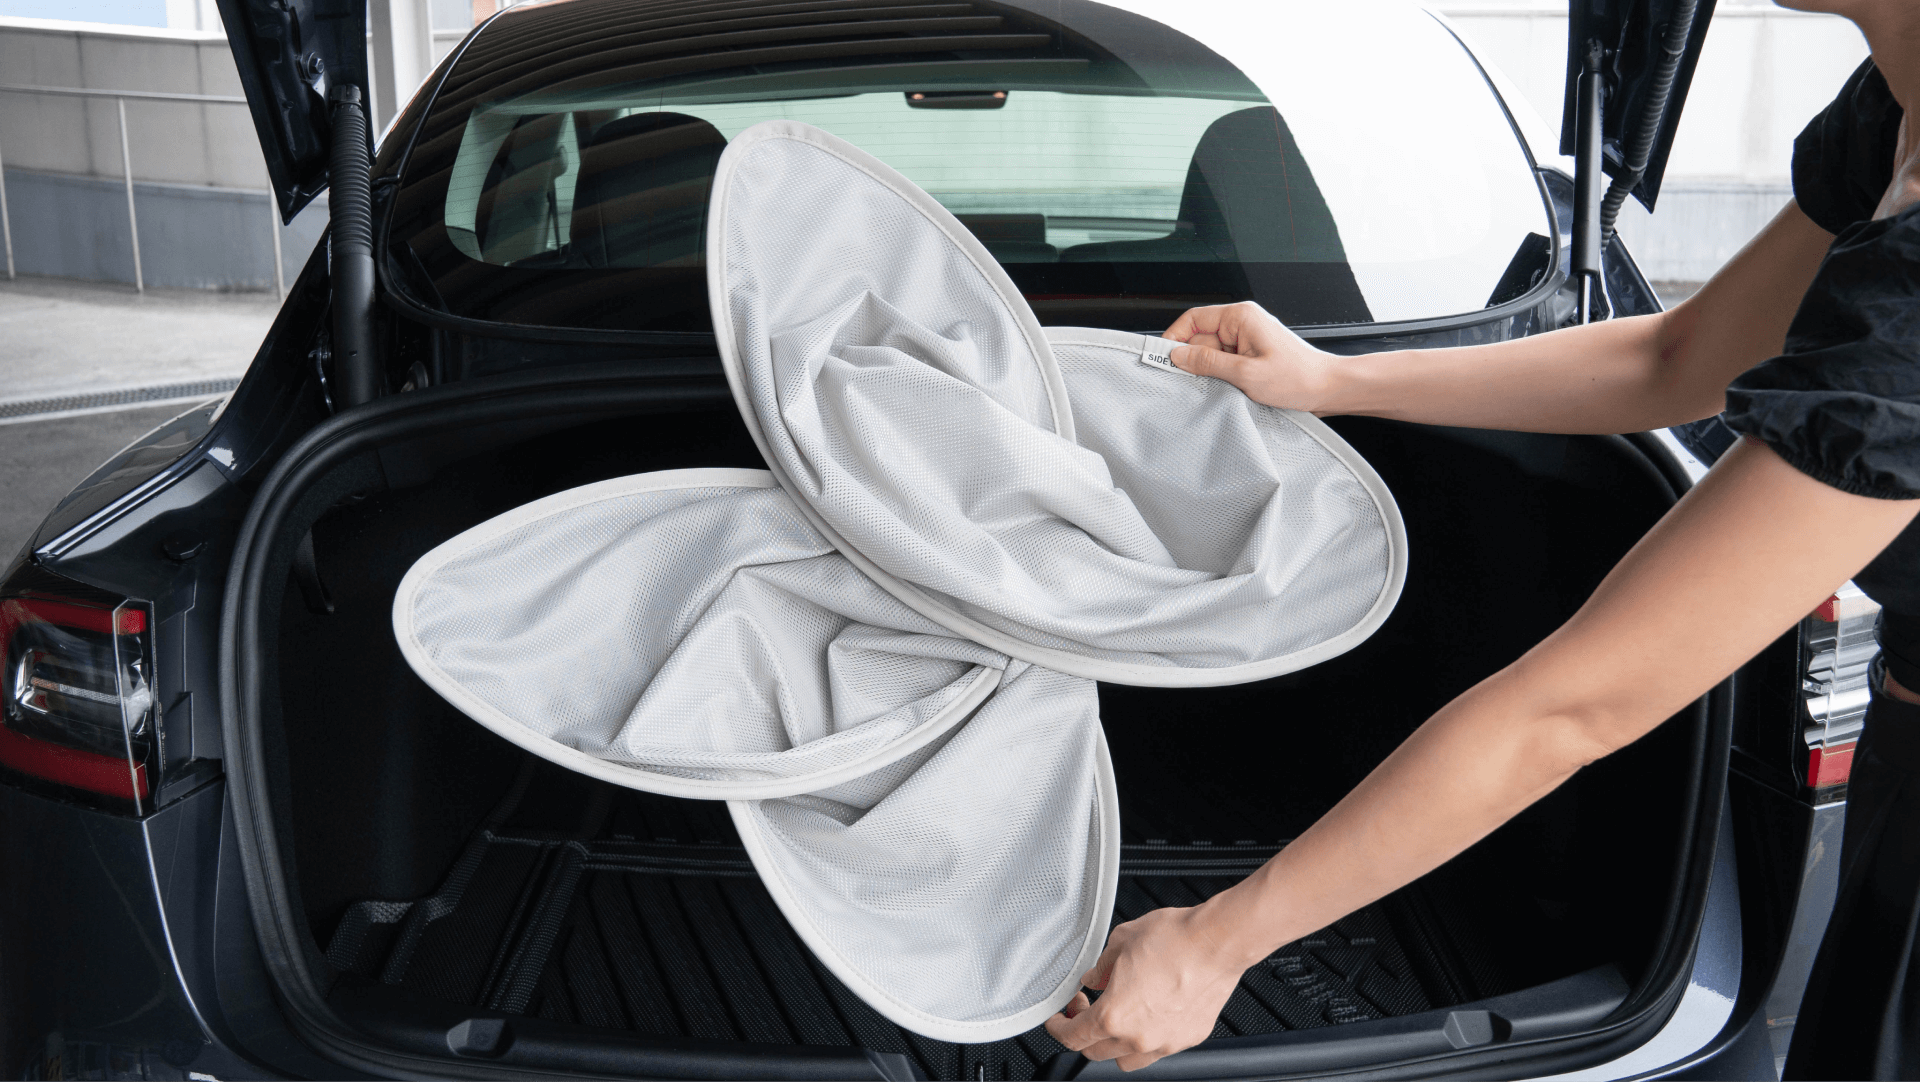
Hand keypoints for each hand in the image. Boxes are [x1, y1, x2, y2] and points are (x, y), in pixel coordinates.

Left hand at [1043, 906, 1248, 1071]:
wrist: (1217, 942)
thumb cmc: (1174, 938)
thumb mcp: (1120, 941)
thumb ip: (1100, 966)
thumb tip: (1094, 978)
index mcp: (1113, 1015)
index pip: (1073, 1037)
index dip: (1058, 1028)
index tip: (1058, 1020)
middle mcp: (1137, 1037)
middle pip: (1095, 1052)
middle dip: (1083, 1032)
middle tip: (1086, 1007)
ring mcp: (1164, 1043)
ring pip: (1125, 1060)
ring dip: (1113, 1043)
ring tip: (1116, 1018)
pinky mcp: (1187, 1039)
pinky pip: (1157, 1051)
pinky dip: (1145, 1040)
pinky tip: (1147, 1016)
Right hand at [1162, 301, 1338, 412]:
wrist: (1329, 389)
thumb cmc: (1299, 378)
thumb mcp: (1246, 374)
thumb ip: (1208, 364)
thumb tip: (1177, 356)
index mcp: (1240, 317)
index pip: (1192, 319)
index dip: (1174, 339)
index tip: (1164, 360)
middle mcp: (1242, 324)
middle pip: (1199, 340)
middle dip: (1196, 363)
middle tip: (1199, 384)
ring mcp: (1246, 340)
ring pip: (1211, 356)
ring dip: (1212, 374)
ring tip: (1228, 388)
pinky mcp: (1250, 356)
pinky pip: (1224, 364)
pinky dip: (1223, 378)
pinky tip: (1232, 390)